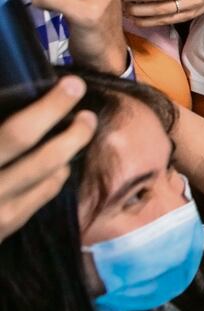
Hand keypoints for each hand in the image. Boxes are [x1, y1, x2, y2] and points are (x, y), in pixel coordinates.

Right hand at [0, 76, 95, 240]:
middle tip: (88, 112)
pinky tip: (61, 160)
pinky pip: (43, 196)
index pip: (18, 134)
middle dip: (74, 132)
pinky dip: (57, 174)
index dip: (50, 107)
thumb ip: (1, 125)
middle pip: (44, 158)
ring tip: (82, 126)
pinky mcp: (6, 227)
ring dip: (71, 150)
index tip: (72, 84)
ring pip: (50, 177)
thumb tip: (11, 96)